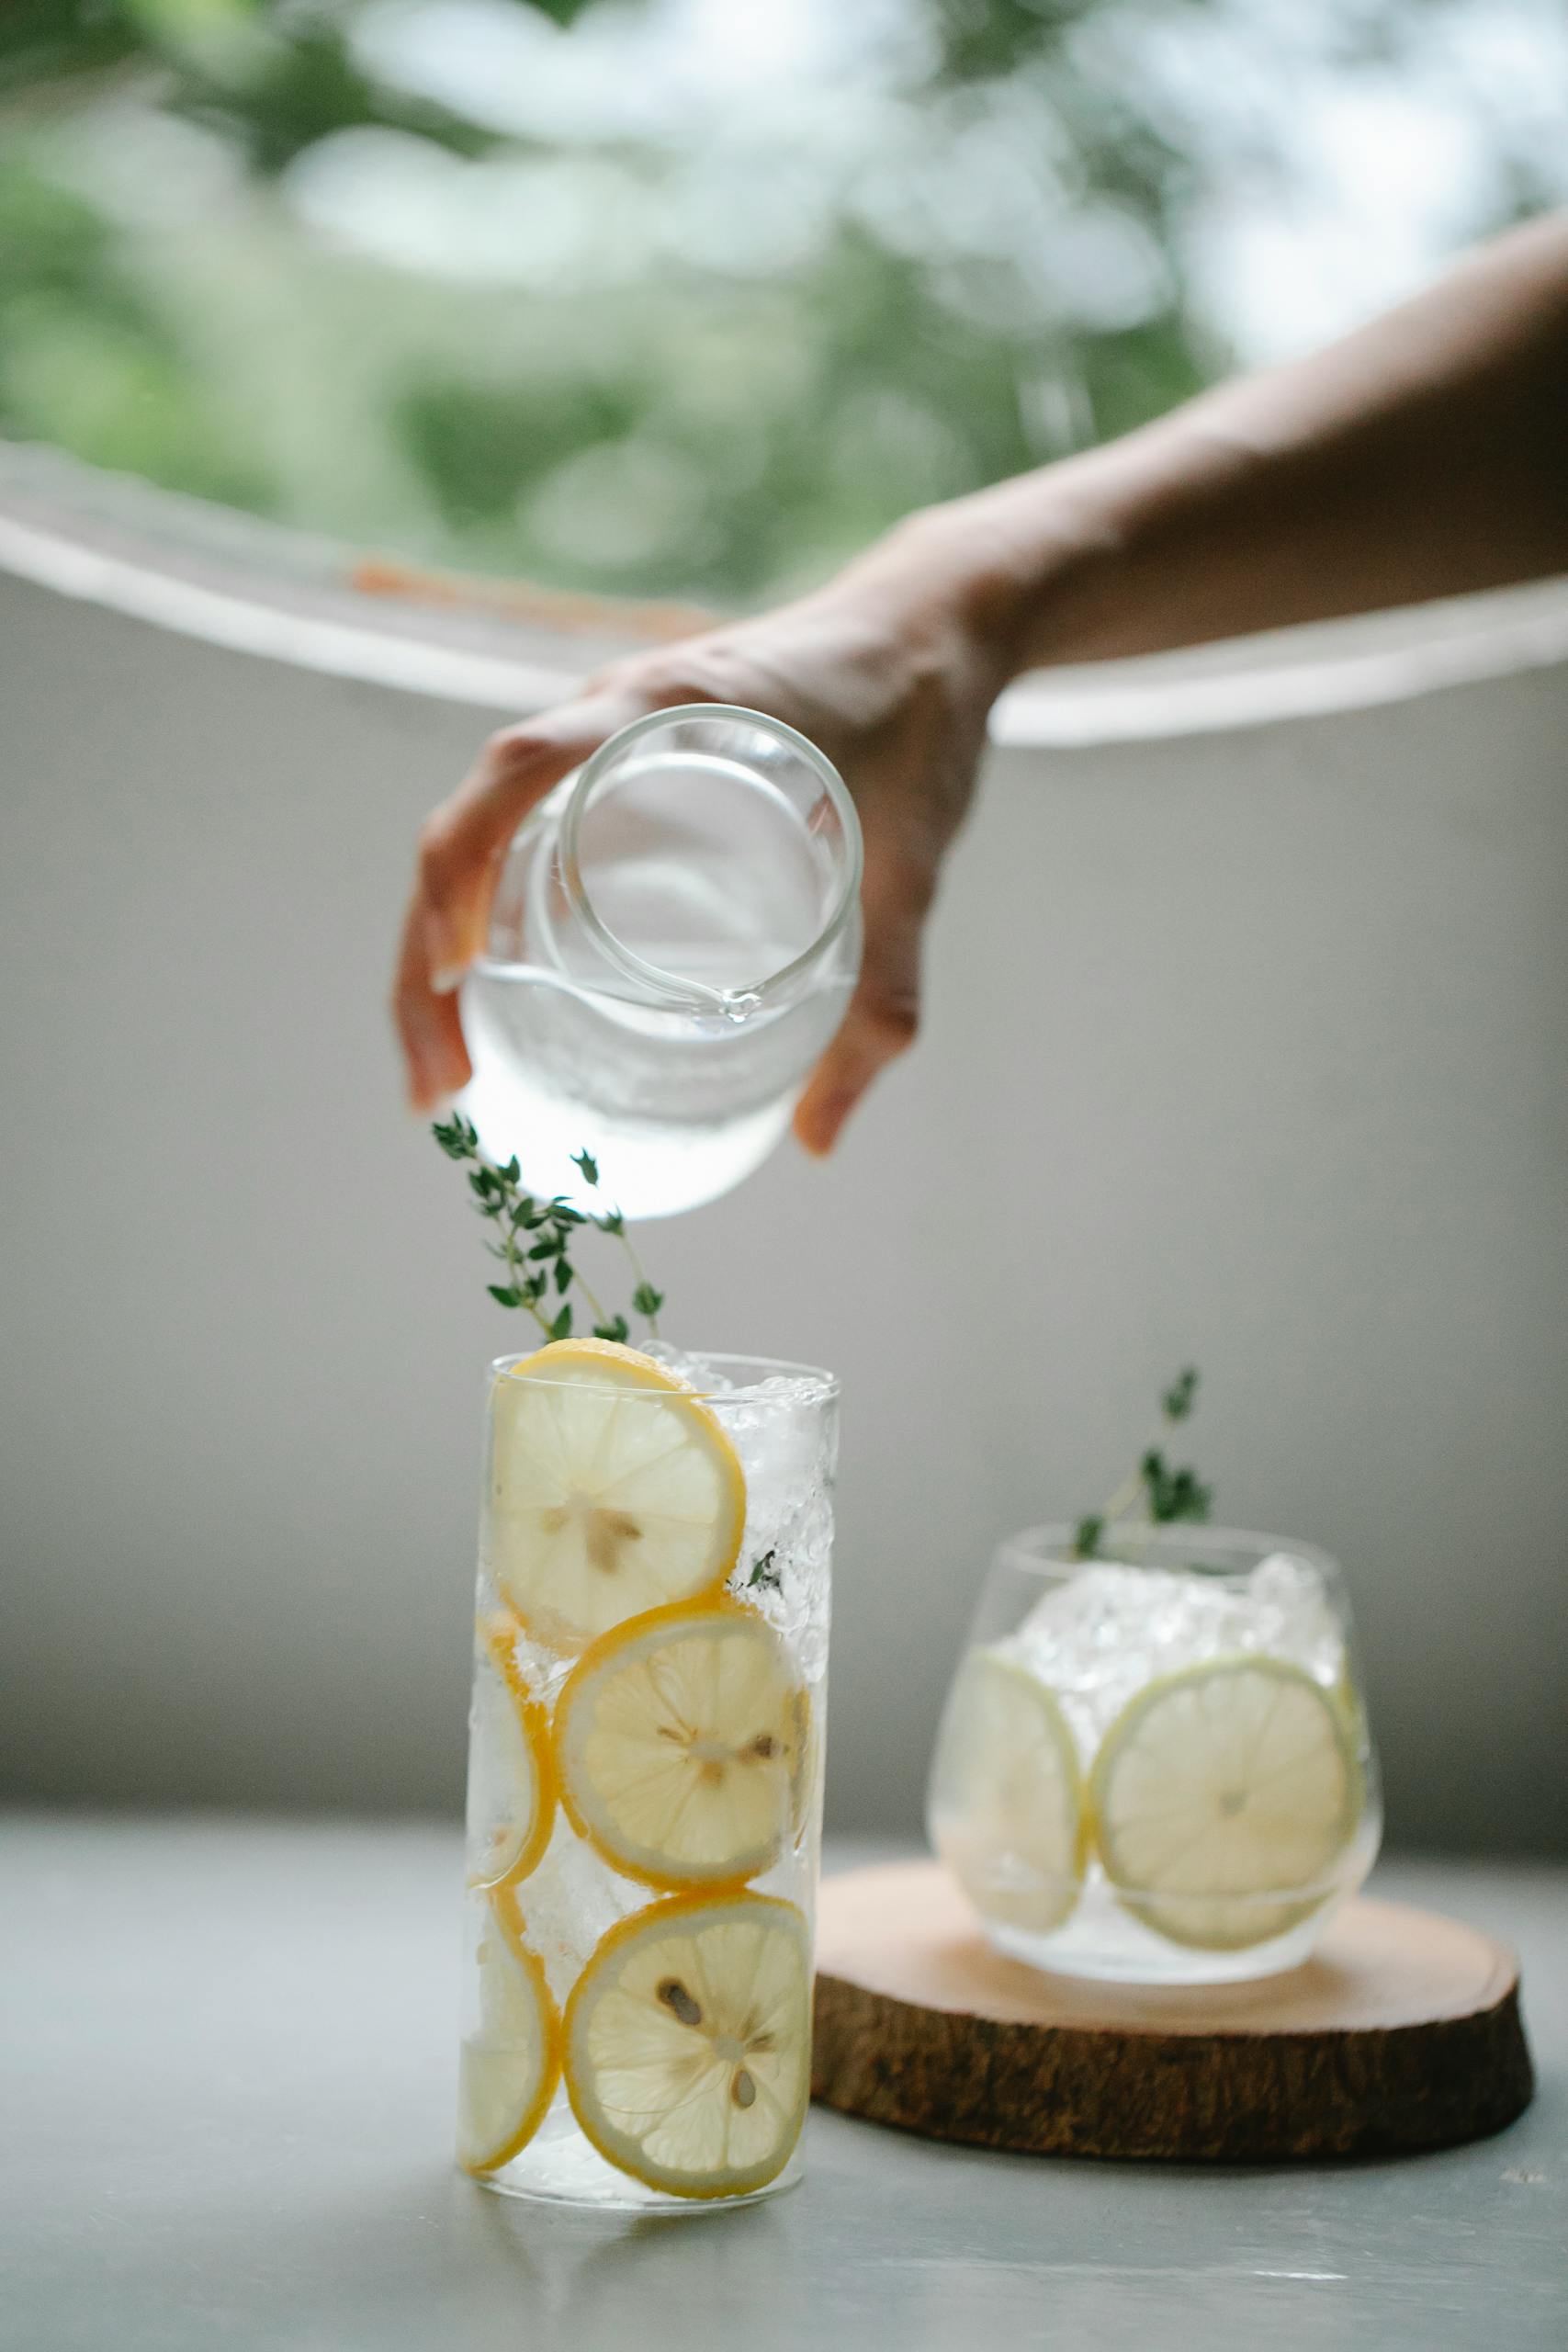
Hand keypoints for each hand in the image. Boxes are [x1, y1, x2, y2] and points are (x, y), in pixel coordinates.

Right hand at [393, 520, 1012, 1153]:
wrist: (936, 630)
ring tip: (449, 1065)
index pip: (520, 768)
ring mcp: (606, 740)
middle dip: (427, 959)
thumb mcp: (912, 867)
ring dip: (442, 945)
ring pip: (481, 839)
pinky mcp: (620, 769)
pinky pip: (525, 837)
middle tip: (442, 1083)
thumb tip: (820, 1142)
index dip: (462, 867)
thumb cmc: (924, 724)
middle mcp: (612, 715)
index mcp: (667, 707)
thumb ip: (882, 998)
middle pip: (467, 826)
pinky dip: (488, 915)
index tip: (455, 975)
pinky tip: (494, 1001)